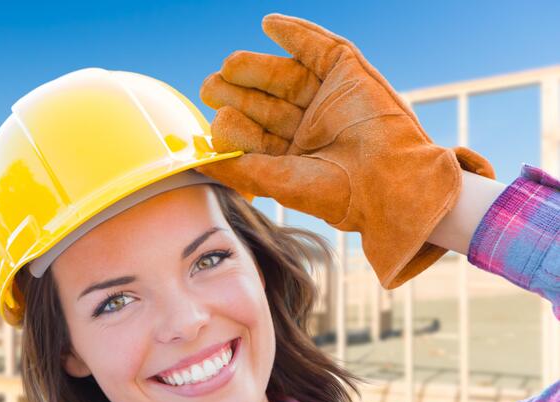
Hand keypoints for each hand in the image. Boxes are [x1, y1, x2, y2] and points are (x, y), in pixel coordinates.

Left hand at [195, 13, 493, 288]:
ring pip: (285, 76)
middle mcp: (310, 127)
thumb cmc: (337, 194)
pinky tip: (270, 24)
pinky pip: (319, 48)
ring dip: (256, 67)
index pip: (255, 135)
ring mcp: (329, 99)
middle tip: (210, 87)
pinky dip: (296, 34)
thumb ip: (238, 168)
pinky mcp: (350, 74)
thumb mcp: (278, 182)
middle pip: (265, 102)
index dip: (234, 127)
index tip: (216, 123)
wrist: (389, 182)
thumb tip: (197, 160)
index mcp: (294, 157)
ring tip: (231, 64)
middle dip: (237, 93)